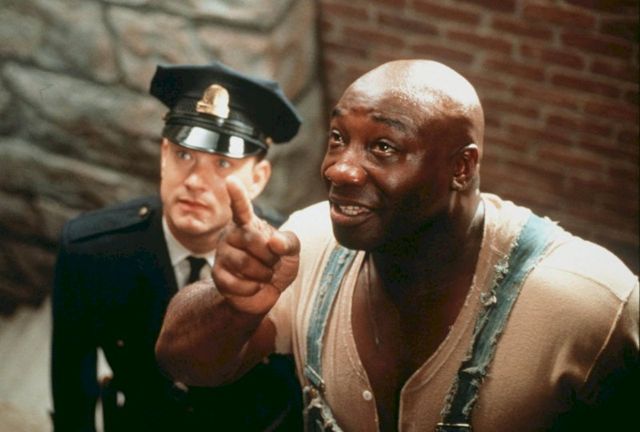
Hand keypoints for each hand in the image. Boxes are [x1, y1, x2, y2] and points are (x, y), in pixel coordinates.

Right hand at [213, 176, 299, 314]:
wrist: (264, 294)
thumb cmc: (277, 265)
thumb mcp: (292, 251)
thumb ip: (289, 241)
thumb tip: (273, 242)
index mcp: (248, 224)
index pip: (241, 208)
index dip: (237, 195)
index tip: (231, 180)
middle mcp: (231, 235)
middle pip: (252, 241)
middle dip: (270, 256)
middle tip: (272, 263)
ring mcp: (222, 255)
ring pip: (245, 264)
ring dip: (264, 274)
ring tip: (265, 275)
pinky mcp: (218, 276)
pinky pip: (237, 283)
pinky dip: (253, 288)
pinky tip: (254, 286)